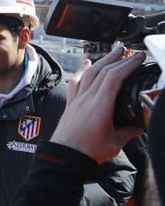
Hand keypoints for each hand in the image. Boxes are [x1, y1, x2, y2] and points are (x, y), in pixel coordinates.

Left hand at [51, 46, 145, 163]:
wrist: (64, 156)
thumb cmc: (87, 152)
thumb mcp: (114, 143)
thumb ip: (128, 132)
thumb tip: (140, 126)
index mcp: (100, 106)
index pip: (115, 77)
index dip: (127, 64)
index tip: (138, 57)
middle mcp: (87, 98)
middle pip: (102, 70)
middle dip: (116, 57)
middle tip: (127, 49)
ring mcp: (77, 99)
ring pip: (89, 73)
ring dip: (101, 60)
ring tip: (112, 52)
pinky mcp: (71, 103)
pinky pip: (75, 82)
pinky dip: (82, 70)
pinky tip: (85, 63)